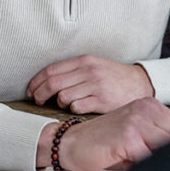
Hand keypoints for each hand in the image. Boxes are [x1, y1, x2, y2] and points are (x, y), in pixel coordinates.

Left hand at [27, 55, 153, 113]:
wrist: (139, 83)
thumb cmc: (111, 76)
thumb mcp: (92, 65)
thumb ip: (72, 70)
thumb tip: (45, 81)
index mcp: (83, 61)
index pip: (51, 70)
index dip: (36, 82)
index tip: (30, 90)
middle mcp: (88, 72)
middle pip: (53, 84)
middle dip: (40, 94)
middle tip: (37, 100)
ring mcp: (95, 86)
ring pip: (63, 96)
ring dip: (58, 103)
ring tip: (61, 104)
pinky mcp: (102, 101)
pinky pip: (77, 107)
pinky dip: (72, 109)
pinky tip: (76, 108)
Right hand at [35, 98, 169, 170]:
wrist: (71, 143)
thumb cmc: (104, 144)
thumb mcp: (136, 136)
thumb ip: (160, 140)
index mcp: (151, 106)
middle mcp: (146, 108)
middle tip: (168, 169)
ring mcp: (138, 121)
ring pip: (167, 148)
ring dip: (158, 162)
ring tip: (139, 165)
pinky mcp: (129, 137)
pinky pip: (149, 158)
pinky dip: (143, 167)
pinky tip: (129, 166)